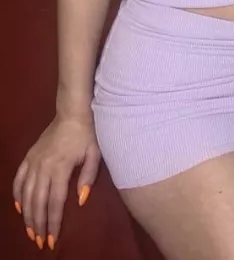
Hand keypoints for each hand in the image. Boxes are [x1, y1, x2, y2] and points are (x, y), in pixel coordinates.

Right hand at [12, 114, 100, 250]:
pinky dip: (16, 195)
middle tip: (40, 242)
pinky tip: (18, 207)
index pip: (55, 202)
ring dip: (27, 215)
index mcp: (60, 168)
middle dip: (39, 224)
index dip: (54, 223)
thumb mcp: (94, 154)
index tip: (53, 240)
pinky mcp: (28, 156)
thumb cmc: (87, 134)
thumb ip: (88, 177)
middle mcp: (43, 167)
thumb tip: (80, 201)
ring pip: (25, 194)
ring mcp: (33, 161)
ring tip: (30, 231)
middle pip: (37, 202)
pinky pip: (18, 179)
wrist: (72, 112)